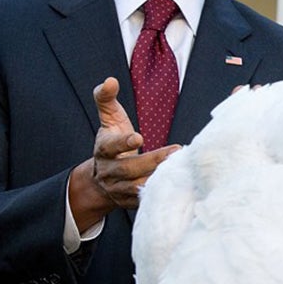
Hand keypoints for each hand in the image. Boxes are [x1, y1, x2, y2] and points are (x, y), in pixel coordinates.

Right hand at [68, 77, 178, 228]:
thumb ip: (106, 99)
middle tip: (176, 151)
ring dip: (159, 179)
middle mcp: (109, 171)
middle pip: (130, 169)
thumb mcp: (108, 120)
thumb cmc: (111, 143)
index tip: (139, 137)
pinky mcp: (130, 203)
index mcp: (103, 150)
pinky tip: (179, 186)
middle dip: (153, 161)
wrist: (101, 181)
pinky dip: (161, 194)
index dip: (123, 142)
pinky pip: (146, 201)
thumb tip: (110, 80)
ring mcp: (119, 189)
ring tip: (181, 169)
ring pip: (138, 187)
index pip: (110, 146)